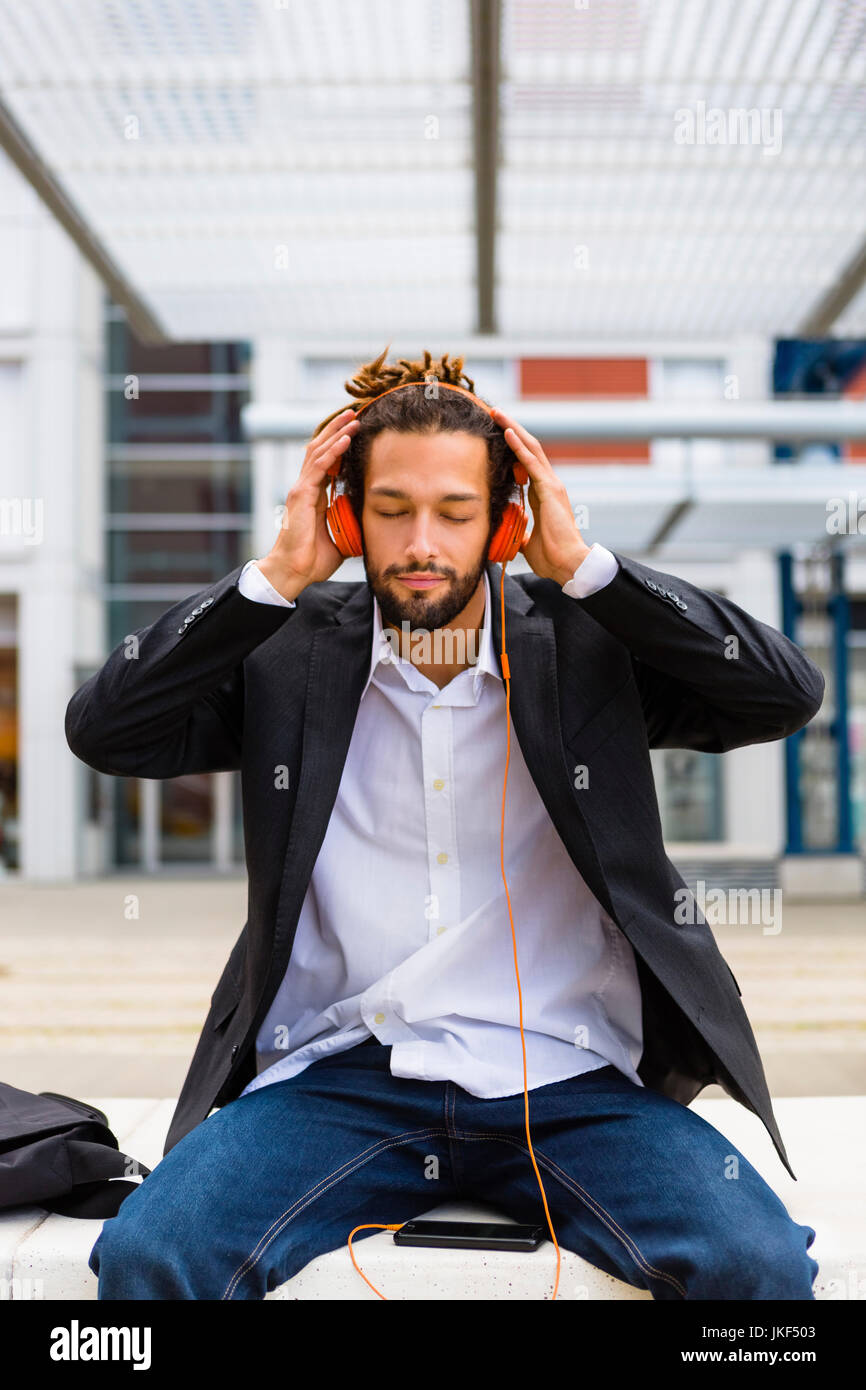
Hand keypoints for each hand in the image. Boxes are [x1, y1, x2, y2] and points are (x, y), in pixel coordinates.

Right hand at [259, 408, 359, 598]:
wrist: (294, 572)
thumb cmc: (313, 559)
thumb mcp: (341, 537)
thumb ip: (352, 524)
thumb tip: (371, 521)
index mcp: (314, 496)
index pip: (325, 461)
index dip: (338, 444)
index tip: (355, 430)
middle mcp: (305, 488)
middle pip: (320, 449)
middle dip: (337, 430)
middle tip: (354, 414)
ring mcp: (301, 489)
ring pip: (319, 452)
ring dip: (337, 433)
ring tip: (353, 418)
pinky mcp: (301, 495)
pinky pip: (319, 467)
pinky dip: (333, 451)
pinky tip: (345, 438)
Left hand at [490, 408, 590, 585]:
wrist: (568, 564)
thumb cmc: (552, 556)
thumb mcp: (528, 541)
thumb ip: (520, 532)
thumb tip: (510, 533)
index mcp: (543, 494)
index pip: (526, 463)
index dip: (513, 446)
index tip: (497, 433)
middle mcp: (549, 484)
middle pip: (529, 448)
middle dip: (511, 429)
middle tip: (494, 414)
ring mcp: (551, 485)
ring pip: (530, 448)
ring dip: (513, 429)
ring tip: (497, 414)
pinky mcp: (550, 490)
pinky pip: (532, 462)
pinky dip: (519, 446)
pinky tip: (507, 433)